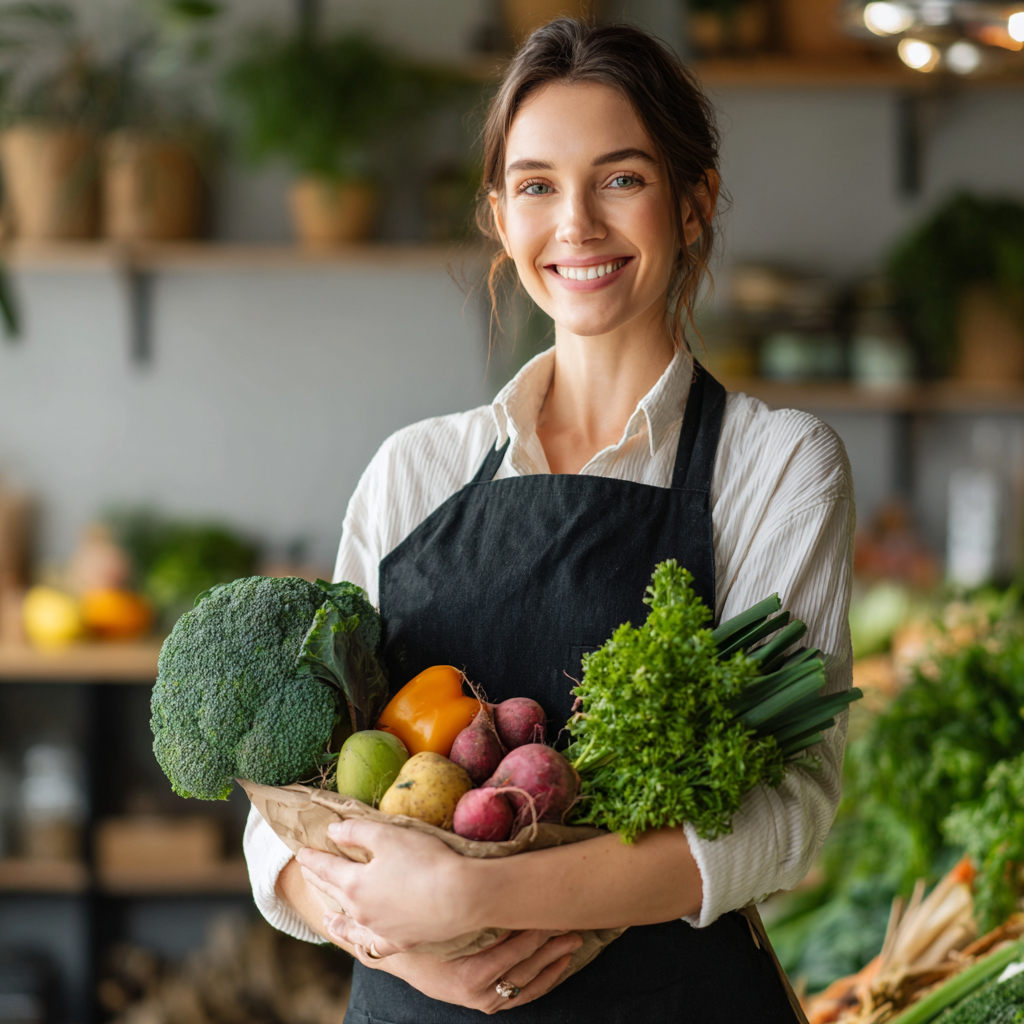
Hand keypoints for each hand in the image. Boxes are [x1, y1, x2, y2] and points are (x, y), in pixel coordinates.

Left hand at [296, 818, 483, 949]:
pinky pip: (374, 945)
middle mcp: (362, 910)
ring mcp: (380, 929)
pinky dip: (363, 942)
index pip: (327, 867)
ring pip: (350, 923)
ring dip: (337, 917)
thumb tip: (332, 831)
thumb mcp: (388, 835)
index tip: (301, 852)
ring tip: (326, 917)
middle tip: (307, 872)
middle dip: (319, 880)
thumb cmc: (424, 860)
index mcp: (355, 883)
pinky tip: (361, 942)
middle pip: (334, 892)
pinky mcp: (401, 941)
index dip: (313, 857)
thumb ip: (356, 831)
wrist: (460, 897)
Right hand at [325, 917, 581, 1014]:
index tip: (554, 907)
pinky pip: (523, 995)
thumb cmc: (421, 930)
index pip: (516, 948)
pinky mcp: (486, 1003)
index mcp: (470, 973)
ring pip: (529, 982)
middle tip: (572, 920)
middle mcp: (479, 993)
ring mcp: (483, 1001)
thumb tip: (505, 878)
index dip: (538, 926)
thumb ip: (471, 905)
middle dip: (552, 941)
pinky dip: (546, 979)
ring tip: (574, 938)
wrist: (400, 957)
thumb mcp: (442, 918)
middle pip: (527, 964)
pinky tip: (562, 962)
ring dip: (555, 959)